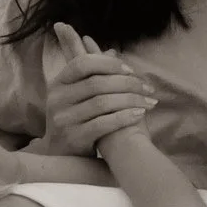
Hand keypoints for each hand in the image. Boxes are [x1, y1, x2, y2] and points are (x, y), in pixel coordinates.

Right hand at [43, 22, 157, 154]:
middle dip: (128, 83)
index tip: (130, 69)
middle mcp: (57, 100)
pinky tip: (139, 114)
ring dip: (131, 100)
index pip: (82, 63)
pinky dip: (124, 117)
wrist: (62, 155)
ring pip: (102, 103)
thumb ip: (91, 71)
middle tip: (148, 88)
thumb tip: (113, 50)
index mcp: (58, 83)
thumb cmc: (76, 118)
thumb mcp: (76, 92)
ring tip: (149, 102)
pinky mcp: (74, 138)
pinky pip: (103, 124)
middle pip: (96, 83)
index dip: (108, 63)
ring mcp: (64, 119)